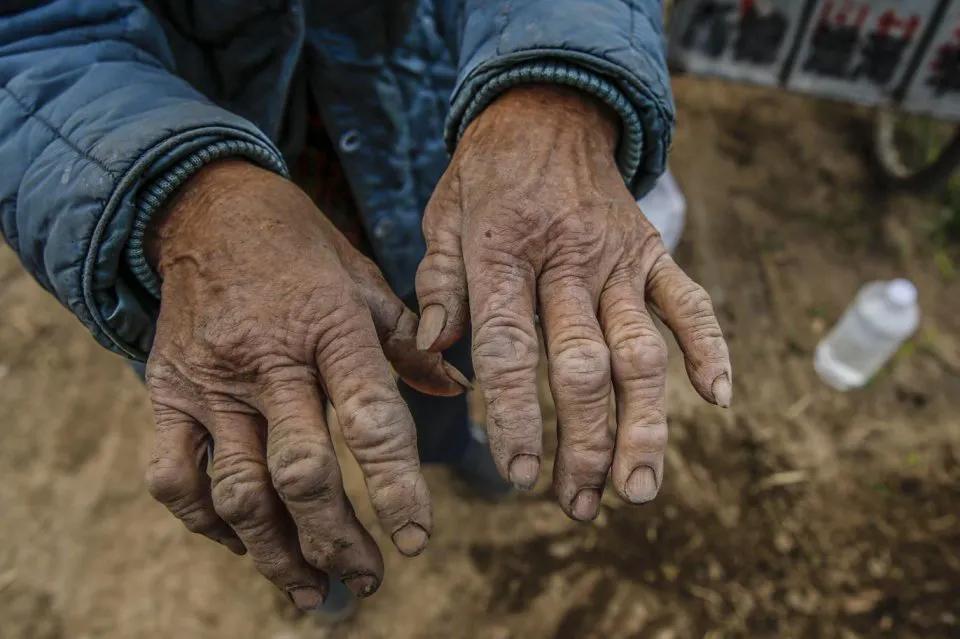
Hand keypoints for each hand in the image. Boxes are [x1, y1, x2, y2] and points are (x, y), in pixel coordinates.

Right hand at [143, 160, 466, 608]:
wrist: (205, 208)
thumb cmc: (299, 246)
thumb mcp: (363, 279)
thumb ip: (409, 339)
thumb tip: (458, 389)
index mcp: (329, 326)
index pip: (370, 421)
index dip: (397, 489)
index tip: (416, 540)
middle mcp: (267, 361)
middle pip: (300, 473)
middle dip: (337, 540)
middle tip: (367, 578)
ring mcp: (209, 382)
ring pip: (236, 490)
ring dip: (276, 553)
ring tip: (312, 591)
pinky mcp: (164, 394)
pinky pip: (172, 478)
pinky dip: (206, 523)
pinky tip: (243, 544)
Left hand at [415, 86, 731, 520]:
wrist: (548, 111)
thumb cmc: (486, 176)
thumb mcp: (442, 218)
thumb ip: (438, 285)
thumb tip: (432, 352)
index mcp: (503, 253)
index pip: (509, 349)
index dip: (516, 416)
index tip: (517, 475)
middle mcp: (567, 261)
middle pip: (583, 365)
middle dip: (584, 442)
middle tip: (580, 504)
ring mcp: (619, 259)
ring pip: (640, 351)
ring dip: (645, 425)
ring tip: (639, 488)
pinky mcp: (654, 252)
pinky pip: (690, 303)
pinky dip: (710, 347)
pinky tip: (719, 400)